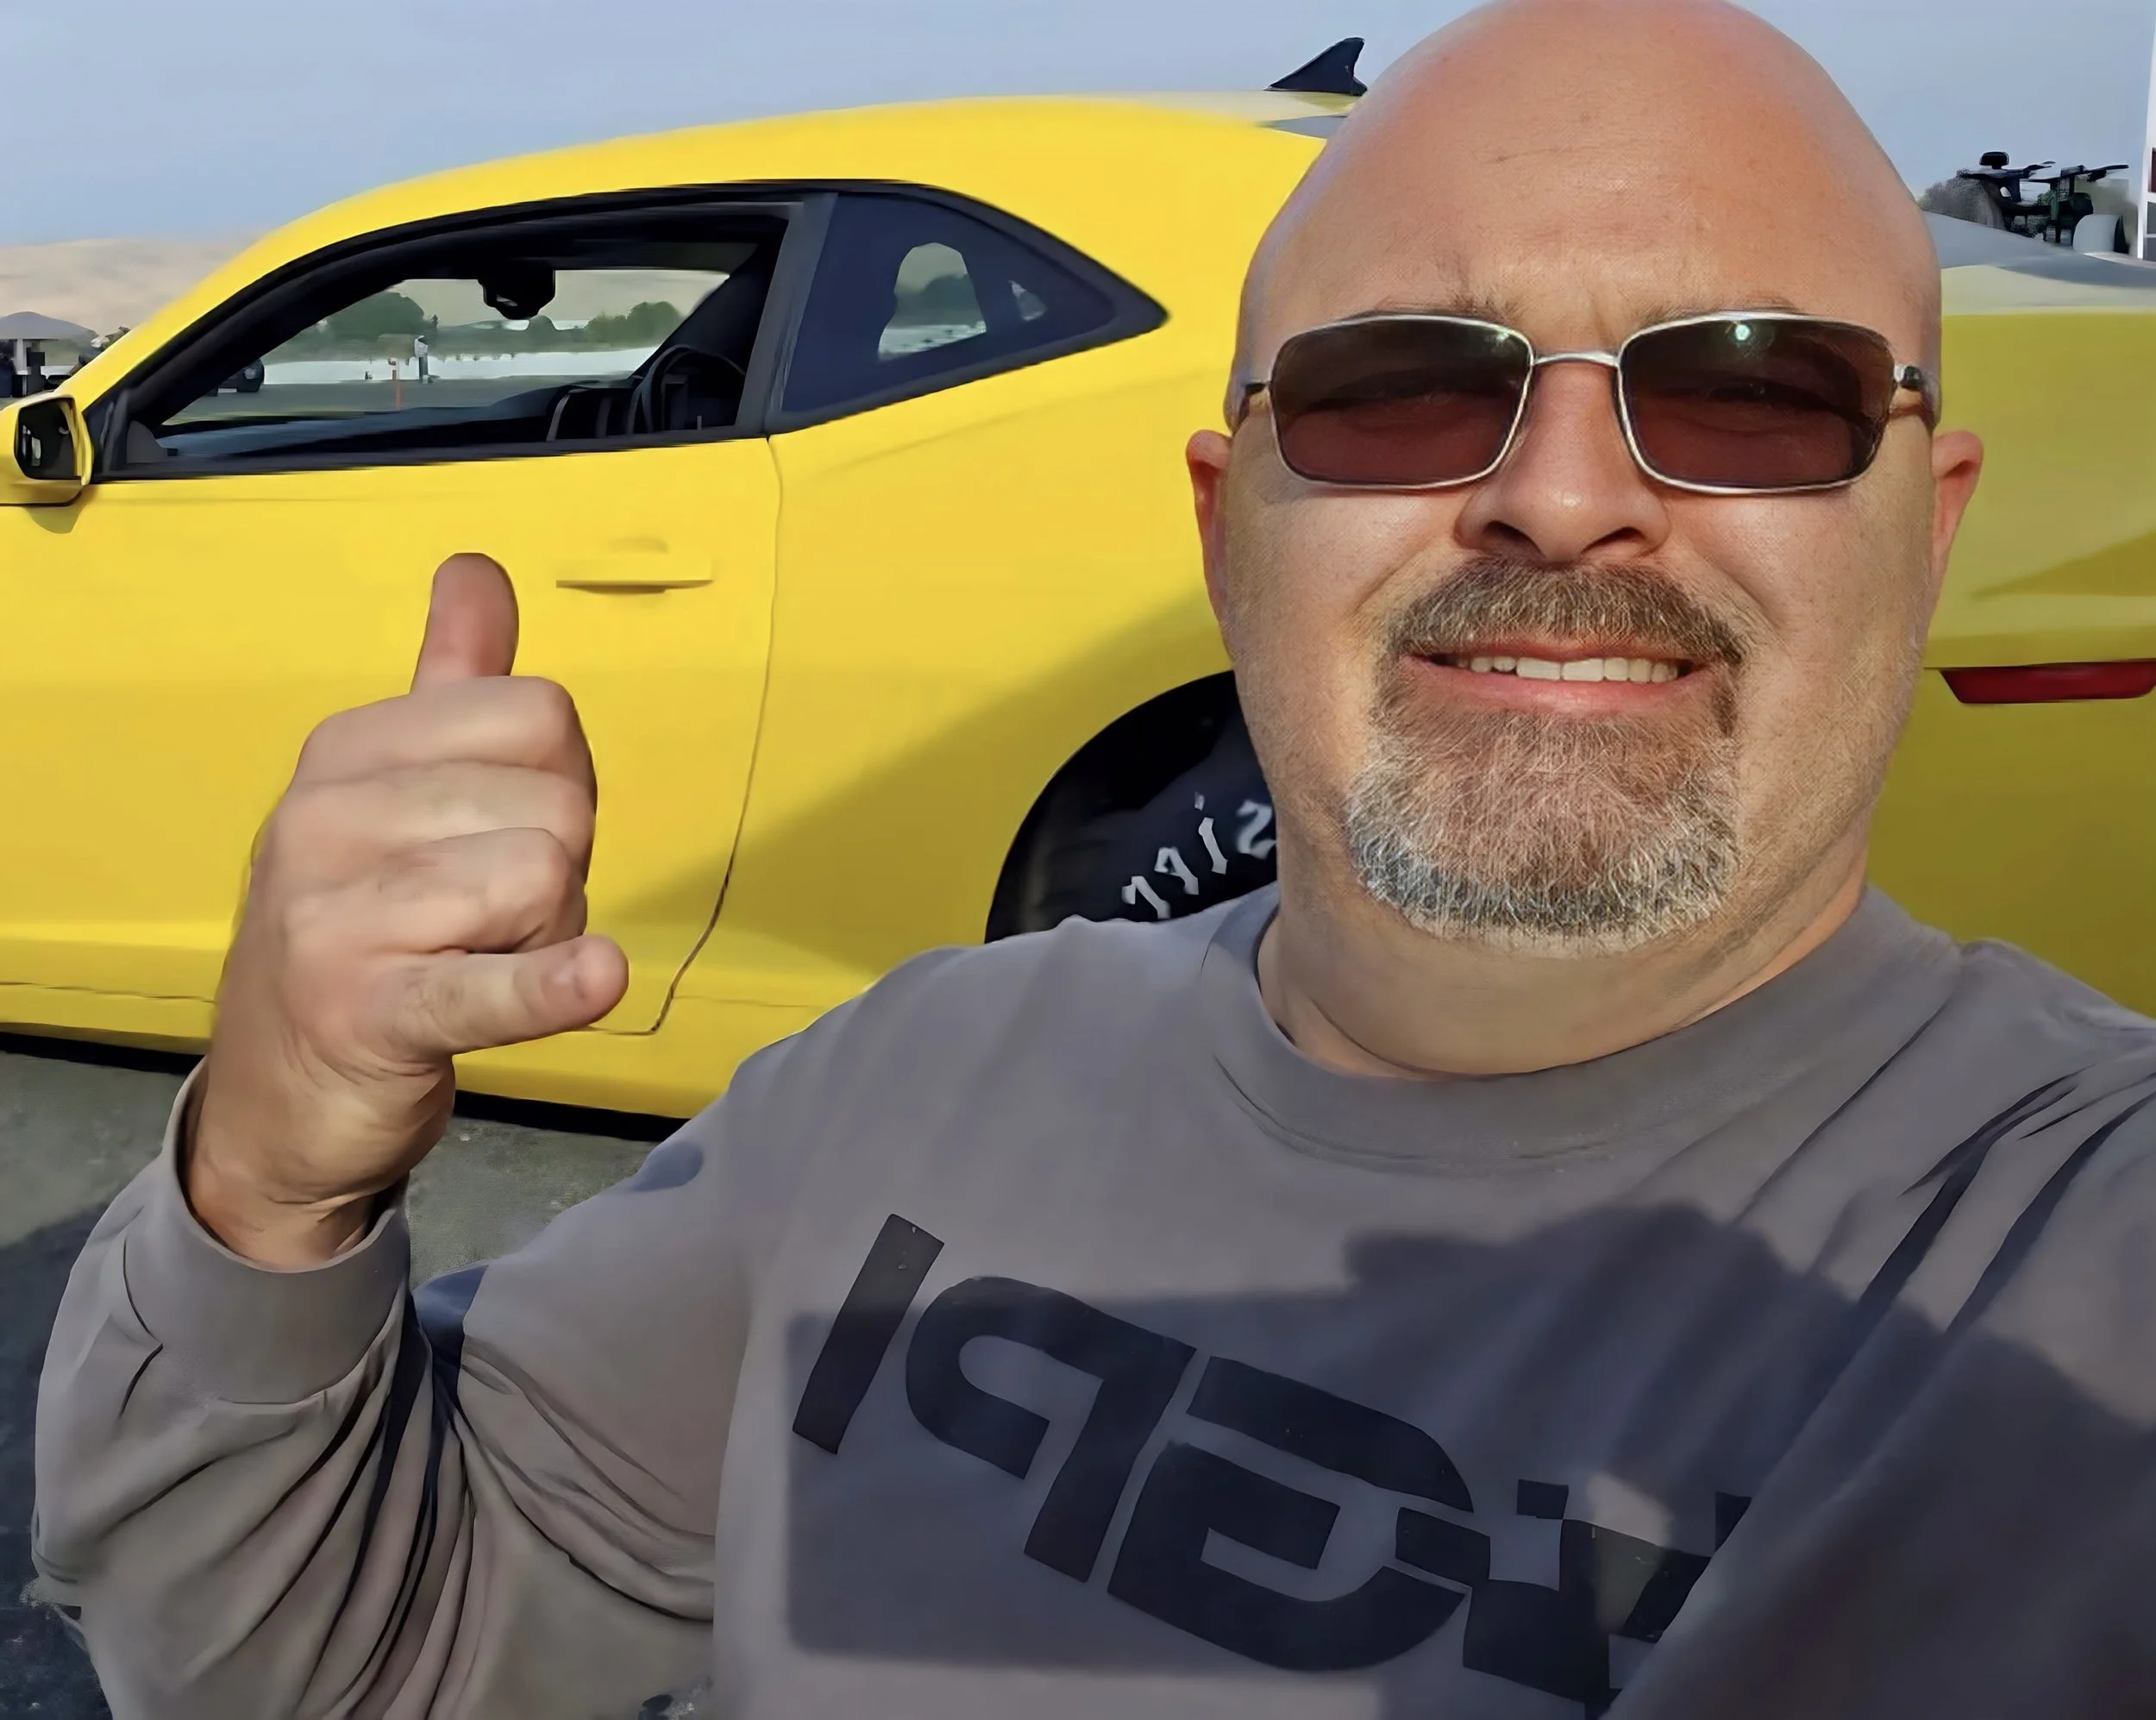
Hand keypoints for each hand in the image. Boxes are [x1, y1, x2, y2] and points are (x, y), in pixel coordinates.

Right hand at [187, 554, 627, 1266]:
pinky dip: (551, 986)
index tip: (502, 841)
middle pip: (558, 805)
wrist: (278, 1098)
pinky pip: (490, 984)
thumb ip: (452, 683)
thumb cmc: (367, 933)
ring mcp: (335, 915)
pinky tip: (594, 979)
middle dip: (560, 874)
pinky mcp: (366, 1012)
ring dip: (546, 940)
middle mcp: (328, 816)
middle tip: (489, 925)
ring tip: (474, 965)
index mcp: (348, 748)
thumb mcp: (396, 797)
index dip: (559, 786)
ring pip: (546, 882)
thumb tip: (478, 566)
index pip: (539, 717)